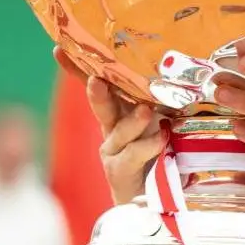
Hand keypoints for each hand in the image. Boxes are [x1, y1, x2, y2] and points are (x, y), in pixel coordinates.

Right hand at [54, 47, 164, 203]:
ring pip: (119, 131)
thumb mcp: (165, 118)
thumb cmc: (162, 149)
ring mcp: (113, 150)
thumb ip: (165, 100)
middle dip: (98, 93)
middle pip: (102, 106)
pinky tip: (161, 138)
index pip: (100, 84)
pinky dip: (148, 145)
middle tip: (96, 80)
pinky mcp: (120, 171)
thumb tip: (185, 72)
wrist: (153, 196)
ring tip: (146, 111)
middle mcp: (111, 127)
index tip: (59, 49)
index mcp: (120, 109)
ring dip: (132, 121)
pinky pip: (134, 154)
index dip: (78, 67)